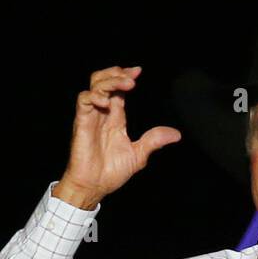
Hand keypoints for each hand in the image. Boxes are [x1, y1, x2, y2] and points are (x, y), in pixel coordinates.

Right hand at [53, 66, 181, 207]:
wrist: (94, 186)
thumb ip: (154, 141)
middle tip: (133, 75)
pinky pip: (84, 100)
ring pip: (95, 86)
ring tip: (126, 83)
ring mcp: (91, 116)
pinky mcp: (81, 122)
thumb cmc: (111, 172)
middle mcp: (103, 113)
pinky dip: (94, 96)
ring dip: (110, 80)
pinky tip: (107, 102)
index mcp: (115, 117)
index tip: (138, 72)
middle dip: (117, 73)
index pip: (119, 89)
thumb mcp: (138, 155)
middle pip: (104, 81)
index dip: (125, 76)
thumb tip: (176, 134)